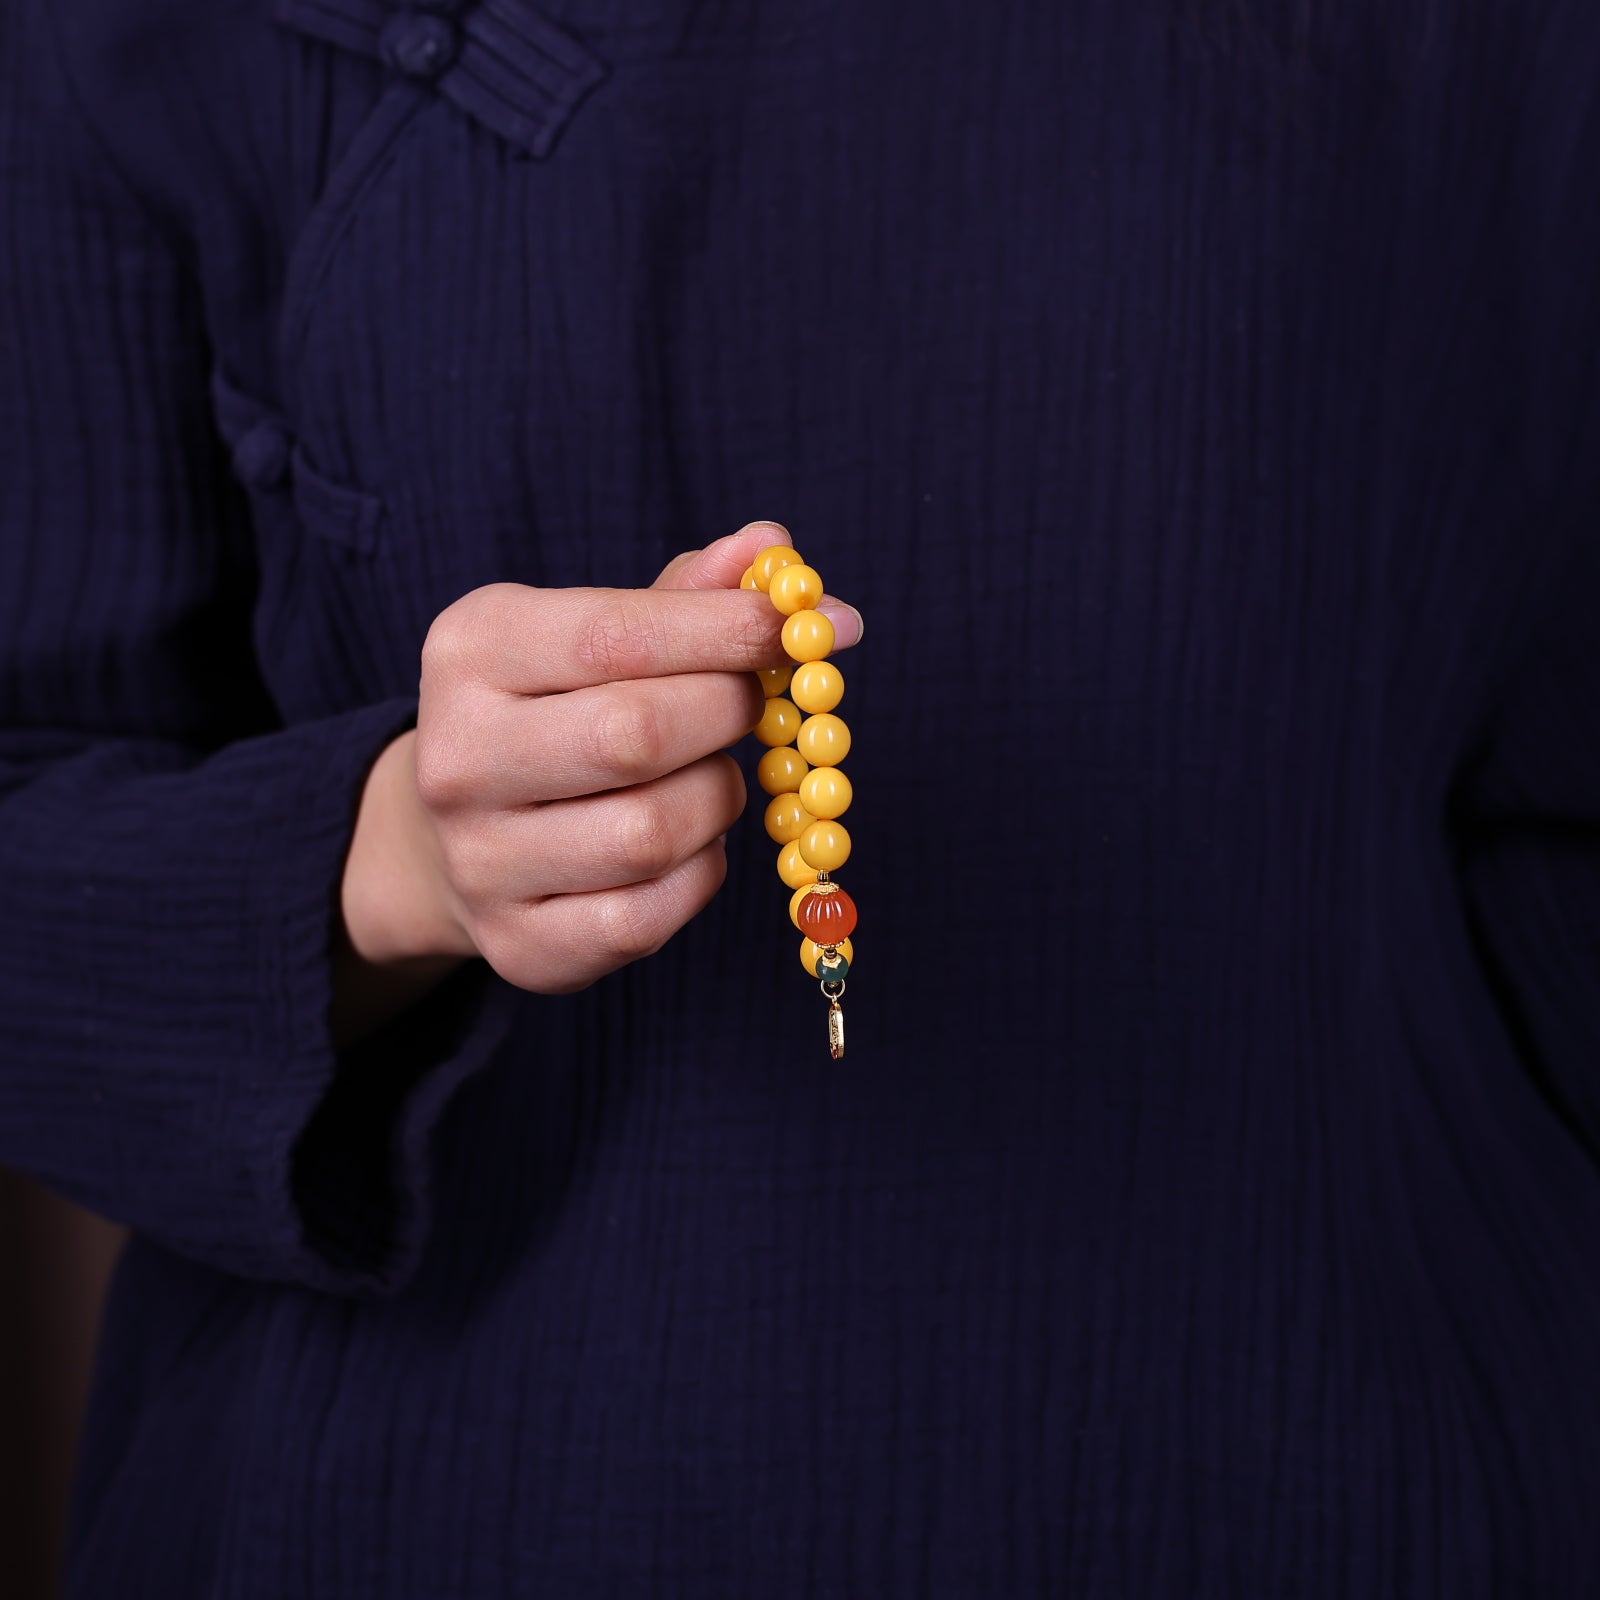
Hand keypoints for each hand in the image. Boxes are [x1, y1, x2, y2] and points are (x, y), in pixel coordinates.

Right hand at [336, 522, 862, 1024]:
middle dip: (728, 713)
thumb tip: (776, 546)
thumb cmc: (554, 710)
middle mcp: (456, 757)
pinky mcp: (522, 945)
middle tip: (755, 704)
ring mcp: (480, 862)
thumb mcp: (592, 631)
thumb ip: (684, 593)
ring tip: (709, 774)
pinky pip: (653, 912)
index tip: (797, 627)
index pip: (618, 635)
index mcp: (470, 652)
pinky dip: (701, 873)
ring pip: (654, 832)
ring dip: (718, 798)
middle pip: (638, 735)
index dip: (727, 629)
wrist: (457, 838)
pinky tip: (689, 844)